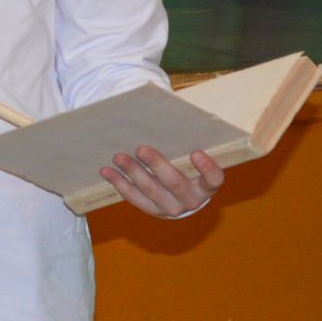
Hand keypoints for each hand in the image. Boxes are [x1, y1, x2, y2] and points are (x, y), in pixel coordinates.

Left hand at [100, 146, 223, 217]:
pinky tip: (107, 171)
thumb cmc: (187, 165)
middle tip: (141, 149)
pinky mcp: (153, 211)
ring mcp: (172, 208)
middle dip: (157, 165)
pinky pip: (135, 198)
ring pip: (151, 191)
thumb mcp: (191, 154)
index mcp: (206, 185)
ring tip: (118, 157)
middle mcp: (191, 200)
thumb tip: (167, 108)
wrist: (182, 197)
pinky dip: (120, 183)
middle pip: (175, 184)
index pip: (213, 179)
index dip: (207, 168)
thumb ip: (184, 140)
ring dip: (133, 173)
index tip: (196, 152)